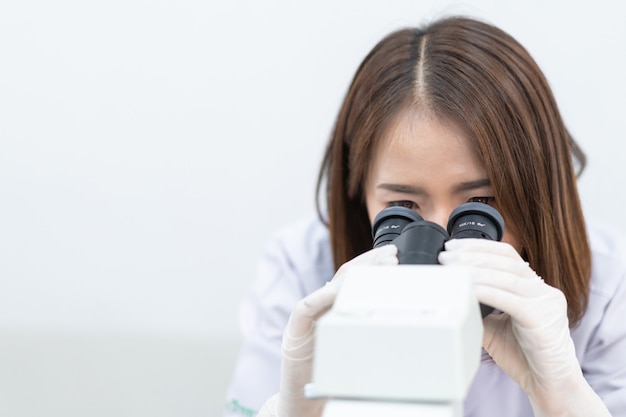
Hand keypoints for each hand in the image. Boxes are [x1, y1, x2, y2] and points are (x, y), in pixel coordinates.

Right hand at [257, 244, 398, 416]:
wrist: (301, 402)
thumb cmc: (329, 377)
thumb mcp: (354, 347)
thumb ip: (365, 327)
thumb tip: (398, 314)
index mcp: (333, 310)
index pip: (352, 280)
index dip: (371, 265)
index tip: (392, 256)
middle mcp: (319, 309)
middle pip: (343, 278)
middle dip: (368, 263)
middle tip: (390, 255)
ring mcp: (305, 318)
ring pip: (328, 289)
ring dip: (353, 275)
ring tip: (377, 266)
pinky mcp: (294, 332)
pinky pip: (306, 308)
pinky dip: (322, 296)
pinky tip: (340, 288)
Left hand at [438, 238, 609, 416]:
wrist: (550, 386)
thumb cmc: (525, 356)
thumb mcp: (495, 326)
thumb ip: (480, 307)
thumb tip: (451, 293)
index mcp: (535, 288)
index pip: (507, 255)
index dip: (479, 246)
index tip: (452, 245)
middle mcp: (544, 291)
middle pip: (506, 261)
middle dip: (472, 256)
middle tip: (446, 256)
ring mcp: (547, 303)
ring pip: (507, 277)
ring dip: (475, 270)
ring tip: (452, 269)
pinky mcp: (543, 320)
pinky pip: (511, 300)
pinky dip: (486, 291)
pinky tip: (468, 288)